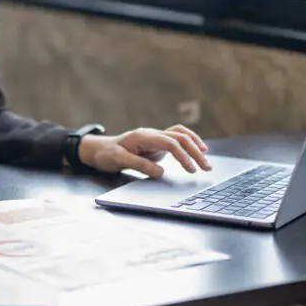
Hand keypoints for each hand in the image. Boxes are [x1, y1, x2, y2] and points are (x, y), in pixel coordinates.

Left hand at [77, 124, 211, 177]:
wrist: (98, 149)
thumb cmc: (106, 154)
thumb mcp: (119, 160)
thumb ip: (140, 165)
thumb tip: (161, 172)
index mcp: (143, 136)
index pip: (169, 143)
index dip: (183, 156)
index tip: (191, 170)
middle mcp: (151, 134)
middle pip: (179, 138)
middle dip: (195, 152)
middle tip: (206, 167)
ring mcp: (155, 137)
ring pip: (180, 136)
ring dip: (195, 146)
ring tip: (206, 159)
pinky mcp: (157, 144)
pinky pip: (177, 139)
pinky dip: (189, 142)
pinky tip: (198, 150)